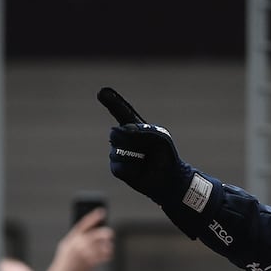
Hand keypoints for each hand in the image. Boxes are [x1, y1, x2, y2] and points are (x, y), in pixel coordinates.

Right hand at [47, 208, 113, 270]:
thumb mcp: (67, 246)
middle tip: (110, 233)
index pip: (84, 224)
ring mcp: (85, 254)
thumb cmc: (64, 261)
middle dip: (106, 233)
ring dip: (108, 245)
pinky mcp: (90, 263)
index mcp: (71, 238)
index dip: (93, 217)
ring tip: (108, 246)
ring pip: (103, 245)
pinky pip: (104, 255)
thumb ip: (77, 238)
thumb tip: (93, 230)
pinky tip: (108, 254)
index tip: (102, 211)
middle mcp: (78, 244)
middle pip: (98, 234)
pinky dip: (108, 254)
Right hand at [99, 87, 192, 204]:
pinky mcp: (117, 167)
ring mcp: (118, 152)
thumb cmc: (166, 156)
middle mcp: (125, 137)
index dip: (112, 102)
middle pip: (117, 133)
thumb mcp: (161, 139)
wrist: (167, 179)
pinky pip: (119, 166)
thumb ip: (143, 131)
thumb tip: (120, 131)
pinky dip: (132, 169)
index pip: (122, 112)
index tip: (102, 92)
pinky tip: (139, 170)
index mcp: (136, 127)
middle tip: (147, 149)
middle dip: (132, 141)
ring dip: (135, 158)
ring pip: (118, 151)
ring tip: (145, 161)